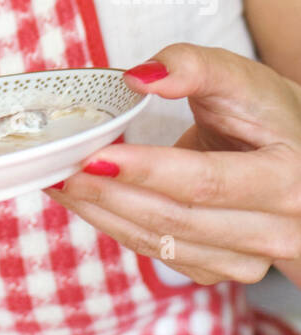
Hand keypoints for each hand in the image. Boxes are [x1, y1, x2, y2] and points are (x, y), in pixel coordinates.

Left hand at [43, 44, 300, 285]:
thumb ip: (193, 66)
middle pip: (177, 219)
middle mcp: (276, 231)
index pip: (206, 182)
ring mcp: (249, 259)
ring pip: (163, 243)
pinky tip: (85, 198)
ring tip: (58, 180)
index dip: (148, 171)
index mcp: (288, 180)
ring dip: (103, 213)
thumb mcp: (240, 76)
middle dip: (110, 194)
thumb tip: (139, 77)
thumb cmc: (266, 111)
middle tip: (58, 167)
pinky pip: (160, 252)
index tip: (96, 155)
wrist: (295, 152)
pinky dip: (116, 225)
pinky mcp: (221, 268)